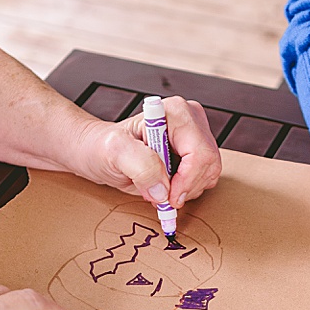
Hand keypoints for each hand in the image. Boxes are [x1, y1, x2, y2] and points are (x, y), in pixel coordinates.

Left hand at [79, 96, 220, 208]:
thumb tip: (164, 190)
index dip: (187, 181)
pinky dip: (187, 190)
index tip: (167, 198)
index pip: (200, 153)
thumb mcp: (114, 152)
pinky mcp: (196, 151)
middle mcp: (191, 119)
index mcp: (175, 112)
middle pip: (209, 164)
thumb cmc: (103, 147)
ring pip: (210, 173)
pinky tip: (166, 185)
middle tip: (159, 195)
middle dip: (185, 187)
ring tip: (158, 186)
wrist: (99, 151)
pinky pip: (205, 178)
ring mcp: (196, 135)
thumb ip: (140, 166)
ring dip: (185, 190)